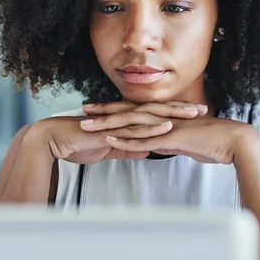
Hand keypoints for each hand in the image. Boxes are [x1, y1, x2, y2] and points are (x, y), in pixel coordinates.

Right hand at [37, 101, 206, 163]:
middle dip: (182, 109)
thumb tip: (147, 150)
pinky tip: (168, 127)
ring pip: (151, 116)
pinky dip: (152, 128)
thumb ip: (130, 147)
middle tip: (205, 110)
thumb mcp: (112, 147)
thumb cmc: (81, 142)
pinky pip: (135, 129)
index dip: (176, 114)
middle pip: (159, 110)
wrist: (55, 141)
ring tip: (193, 113)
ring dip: (173, 114)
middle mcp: (125, 117)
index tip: (196, 116)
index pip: (156, 114)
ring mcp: (119, 122)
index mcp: (126, 120)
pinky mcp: (111, 130)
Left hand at [80, 109, 259, 163]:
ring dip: (108, 124)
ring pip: (132, 124)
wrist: (235, 141)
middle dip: (105, 111)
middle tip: (83, 110)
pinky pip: (145, 139)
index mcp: (167, 117)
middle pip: (129, 112)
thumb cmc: (215, 142)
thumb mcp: (188, 142)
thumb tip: (162, 145)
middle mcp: (164, 117)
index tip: (98, 109)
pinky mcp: (173, 138)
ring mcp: (167, 126)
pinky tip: (109, 139)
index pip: (137, 111)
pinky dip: (126, 139)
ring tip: (87, 125)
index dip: (117, 110)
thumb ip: (173, 141)